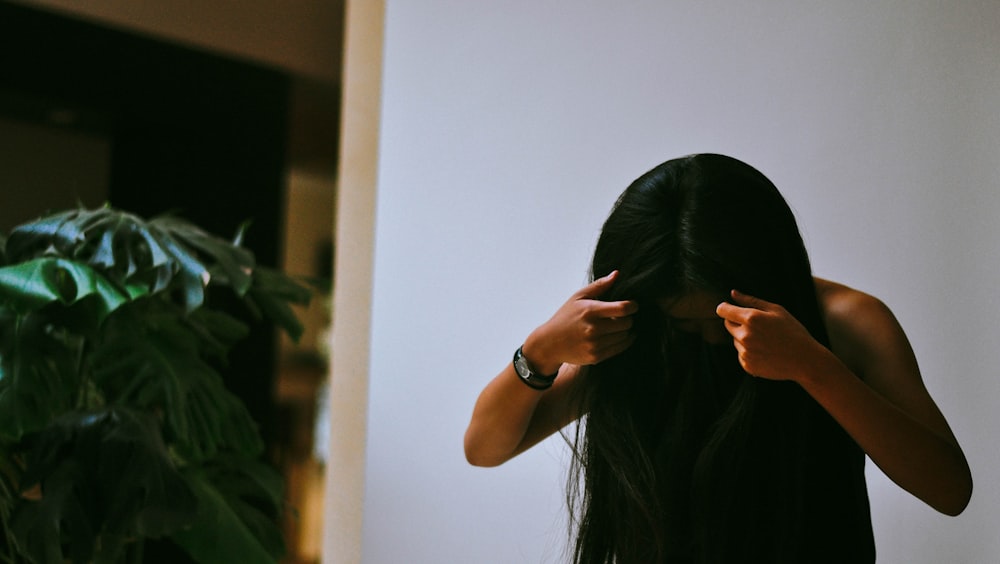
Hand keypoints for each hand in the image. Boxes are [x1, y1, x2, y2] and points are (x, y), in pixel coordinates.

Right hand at [523, 271, 637, 372]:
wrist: (550, 343)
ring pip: (625, 336)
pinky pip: (620, 348)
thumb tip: (617, 273)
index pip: (622, 309)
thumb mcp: (578, 297)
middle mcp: (593, 329)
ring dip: (626, 331)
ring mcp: (594, 345)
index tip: (633, 305)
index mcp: (590, 311)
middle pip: (626, 323)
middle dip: (629, 318)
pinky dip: (624, 342)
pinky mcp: (596, 357)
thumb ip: (599, 285)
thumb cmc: (565, 317)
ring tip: (618, 326)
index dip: (633, 306)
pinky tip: (621, 336)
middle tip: (623, 316)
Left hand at [715, 289, 832, 381]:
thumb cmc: (793, 331)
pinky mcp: (747, 365)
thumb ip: (751, 300)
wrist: (805, 360)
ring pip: (735, 340)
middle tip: (759, 326)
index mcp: (751, 318)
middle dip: (738, 323)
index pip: (723, 310)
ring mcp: (745, 352)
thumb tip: (732, 293)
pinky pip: (741, 354)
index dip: (726, 308)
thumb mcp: (776, 310)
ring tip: (766, 341)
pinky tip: (766, 352)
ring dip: (744, 338)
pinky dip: (749, 352)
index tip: (730, 309)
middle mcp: (745, 336)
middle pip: (728, 324)